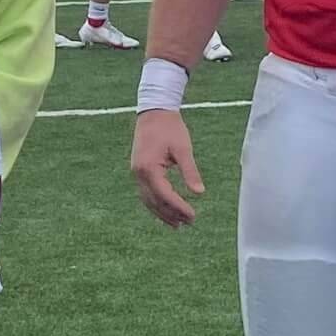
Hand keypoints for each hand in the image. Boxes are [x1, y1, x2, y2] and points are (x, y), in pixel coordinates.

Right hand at [131, 109, 203, 227]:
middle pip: (154, 202)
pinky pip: (146, 193)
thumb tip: (199, 192)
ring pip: (148, 200)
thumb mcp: (183, 149)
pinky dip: (156, 203)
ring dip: (162, 213)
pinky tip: (166, 209)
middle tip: (189, 223)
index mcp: (149, 168)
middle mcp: (139, 174)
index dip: (179, 208)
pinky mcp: (139, 170)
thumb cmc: (170, 128)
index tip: (193, 216)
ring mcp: (136, 173)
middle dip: (171, 214)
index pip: (165, 195)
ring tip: (177, 224)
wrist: (154, 111)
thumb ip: (190, 171)